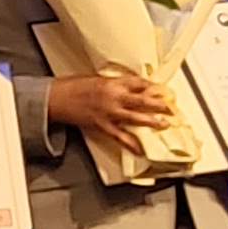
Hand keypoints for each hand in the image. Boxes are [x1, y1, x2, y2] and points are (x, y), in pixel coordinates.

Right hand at [46, 73, 179, 153]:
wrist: (57, 98)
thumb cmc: (74, 87)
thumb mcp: (98, 79)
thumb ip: (117, 84)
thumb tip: (134, 88)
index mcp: (112, 83)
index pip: (138, 83)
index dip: (152, 87)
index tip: (161, 90)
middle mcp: (113, 97)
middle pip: (142, 101)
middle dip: (159, 105)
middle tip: (170, 108)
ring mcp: (109, 113)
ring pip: (136, 118)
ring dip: (152, 122)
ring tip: (164, 124)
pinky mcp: (103, 126)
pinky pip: (121, 136)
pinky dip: (132, 144)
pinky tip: (141, 149)